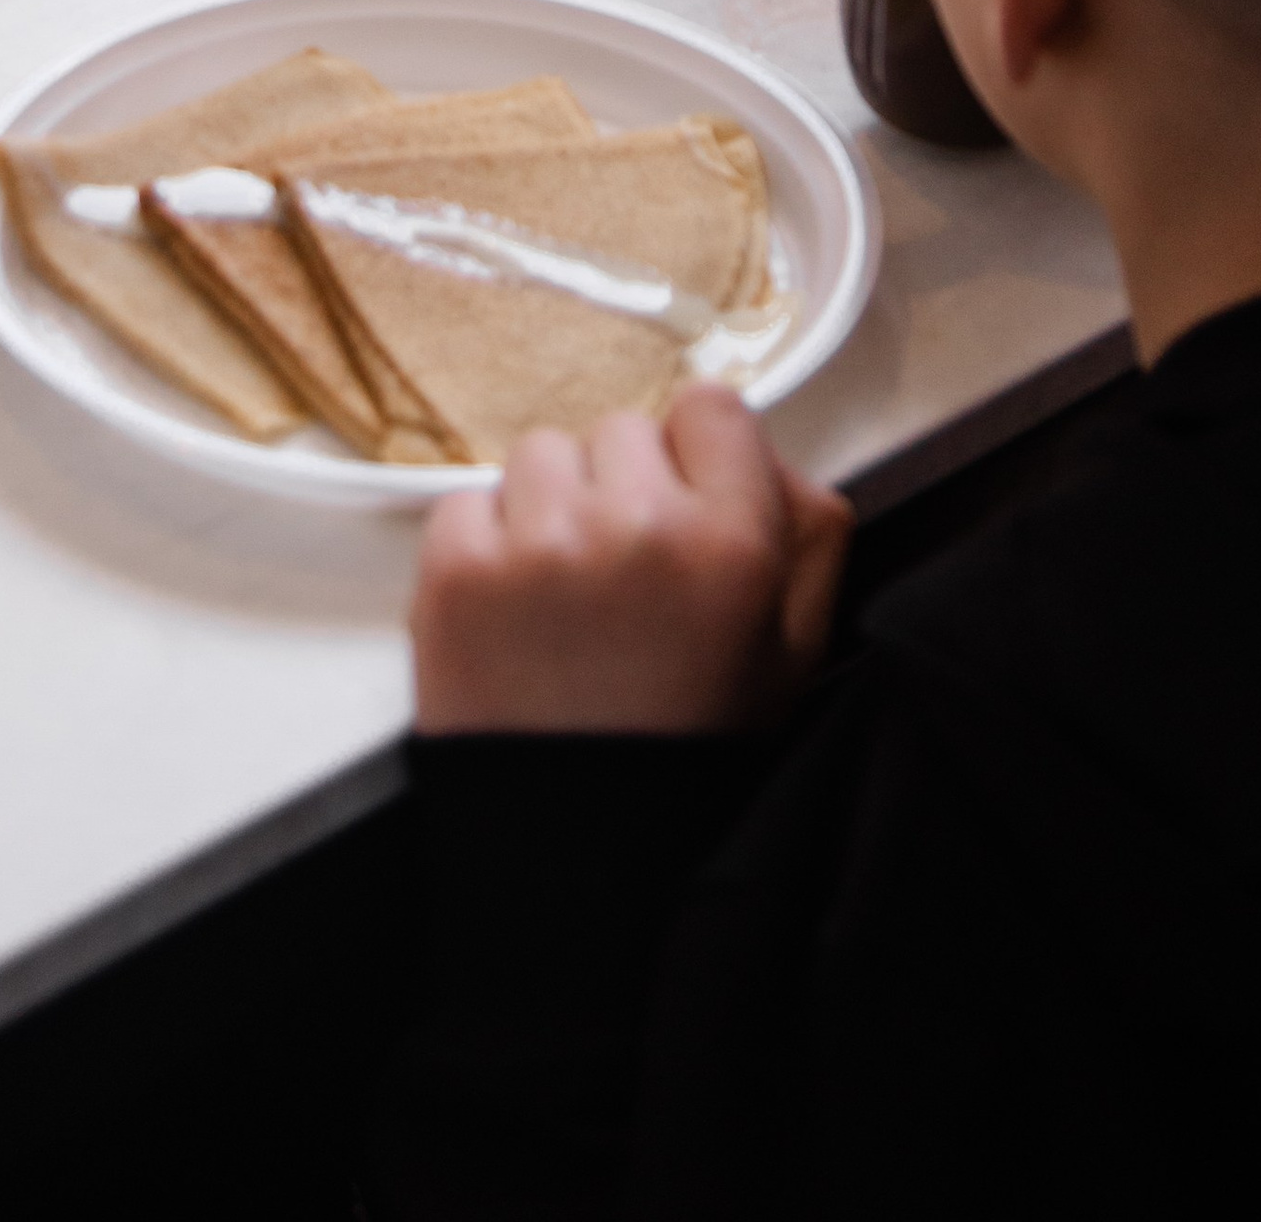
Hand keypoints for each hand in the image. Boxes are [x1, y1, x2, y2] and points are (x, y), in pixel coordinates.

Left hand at [412, 388, 849, 734]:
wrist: (579, 855)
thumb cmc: (683, 746)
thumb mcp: (791, 650)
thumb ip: (805, 529)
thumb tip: (761, 445)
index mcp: (733, 543)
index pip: (711, 406)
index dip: (697, 457)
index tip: (685, 505)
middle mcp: (637, 528)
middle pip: (621, 430)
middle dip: (622, 490)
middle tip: (624, 581)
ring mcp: (538, 543)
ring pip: (542, 455)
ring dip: (551, 510)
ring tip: (566, 602)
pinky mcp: (455, 568)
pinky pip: (469, 500)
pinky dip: (484, 545)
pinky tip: (513, 616)